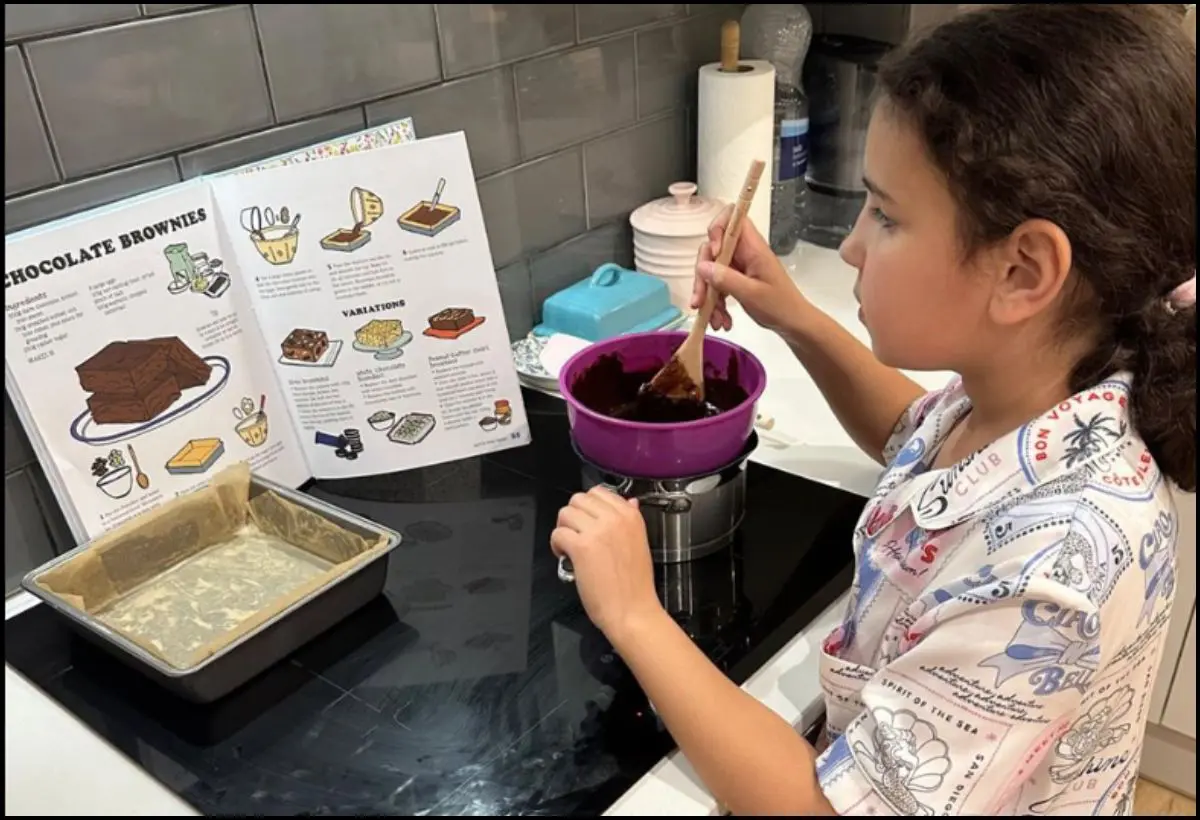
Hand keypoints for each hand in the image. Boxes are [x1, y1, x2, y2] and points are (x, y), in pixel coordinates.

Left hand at [550, 487, 662, 640]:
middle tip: (576, 534)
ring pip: (565, 513)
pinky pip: (558, 534)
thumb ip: (631, 520)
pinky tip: (565, 557)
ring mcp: (597, 532)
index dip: (588, 508)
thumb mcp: (640, 543)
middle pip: (578, 499)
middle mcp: (614, 519)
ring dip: (563, 529)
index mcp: (630, 516)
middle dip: (573, 516)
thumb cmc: (635, 585)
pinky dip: (556, 545)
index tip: (587, 522)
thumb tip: (629, 501)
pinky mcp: (581, 548)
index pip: (599, 492)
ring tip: (570, 546)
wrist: (633, 611)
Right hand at [691, 205, 806, 334]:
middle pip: (713, 249)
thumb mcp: (751, 294)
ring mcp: (739, 266)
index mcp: (753, 248)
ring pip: (712, 270)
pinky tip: (720, 319)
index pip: (732, 218)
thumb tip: (703, 266)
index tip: (713, 253)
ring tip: (713, 318)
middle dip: (703, 274)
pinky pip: (717, 284)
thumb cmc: (781, 306)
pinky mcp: (736, 279)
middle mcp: (744, 252)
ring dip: (708, 294)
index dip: (717, 229)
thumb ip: (726, 279)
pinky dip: (715, 302)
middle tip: (700, 299)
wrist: (793, 322)